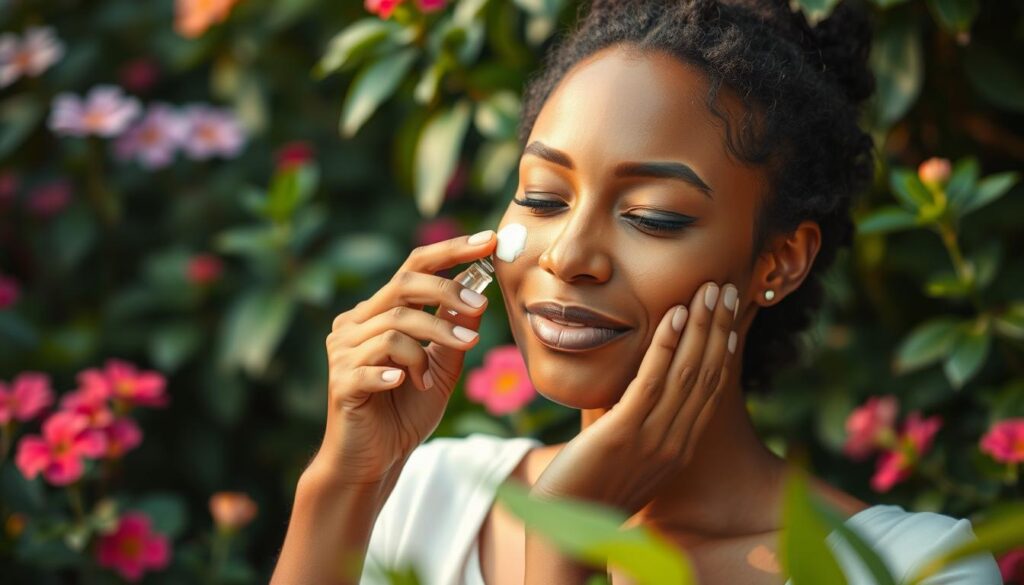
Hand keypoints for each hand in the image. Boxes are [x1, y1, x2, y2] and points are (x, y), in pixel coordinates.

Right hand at [314, 231, 497, 484]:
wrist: (373, 461)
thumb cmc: (405, 411)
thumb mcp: (442, 368)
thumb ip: (454, 331)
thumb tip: (477, 294)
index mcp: (377, 313)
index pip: (414, 267)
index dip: (451, 250)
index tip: (488, 239)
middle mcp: (355, 324)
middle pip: (403, 285)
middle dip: (447, 292)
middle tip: (480, 308)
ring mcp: (343, 351)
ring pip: (395, 326)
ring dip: (430, 344)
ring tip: (436, 376)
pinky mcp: (340, 382)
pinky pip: (373, 364)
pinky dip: (398, 370)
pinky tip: (405, 383)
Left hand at [530, 281, 740, 515]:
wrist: (563, 530)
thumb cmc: (588, 492)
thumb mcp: (625, 455)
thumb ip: (636, 425)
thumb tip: (634, 394)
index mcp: (678, 448)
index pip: (710, 390)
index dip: (722, 349)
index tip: (729, 316)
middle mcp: (674, 442)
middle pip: (707, 375)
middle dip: (718, 328)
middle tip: (727, 289)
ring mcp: (651, 439)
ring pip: (687, 372)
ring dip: (700, 326)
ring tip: (709, 290)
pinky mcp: (622, 434)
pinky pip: (651, 382)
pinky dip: (665, 346)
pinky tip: (673, 315)